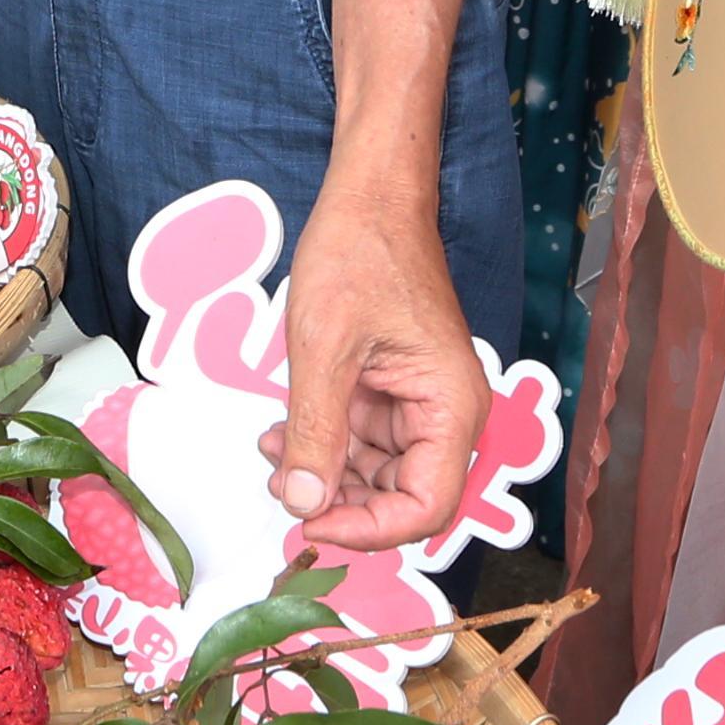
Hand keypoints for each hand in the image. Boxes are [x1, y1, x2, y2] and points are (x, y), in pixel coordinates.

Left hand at [259, 189, 484, 552]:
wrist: (369, 194)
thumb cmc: (361, 252)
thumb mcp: (325, 348)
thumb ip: (317, 431)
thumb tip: (305, 503)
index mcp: (451, 406)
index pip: (426, 507)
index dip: (370, 530)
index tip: (313, 525)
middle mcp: (445, 411)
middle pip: (401, 496)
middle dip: (340, 500)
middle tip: (282, 489)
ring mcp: (418, 400)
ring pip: (376, 471)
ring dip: (325, 472)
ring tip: (273, 452)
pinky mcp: (392, 387)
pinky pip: (363, 438)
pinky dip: (324, 443)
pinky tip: (283, 433)